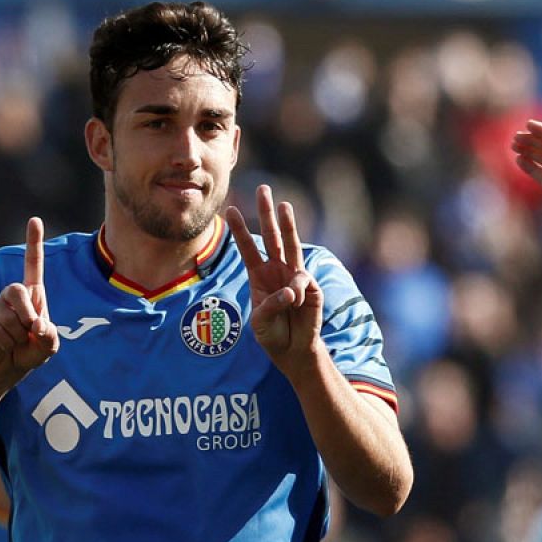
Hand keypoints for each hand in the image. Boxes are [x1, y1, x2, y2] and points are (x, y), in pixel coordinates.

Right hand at [0, 217, 58, 383]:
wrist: (10, 367)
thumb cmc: (32, 350)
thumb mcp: (49, 345)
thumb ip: (50, 335)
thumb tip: (35, 324)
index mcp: (32, 294)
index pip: (33, 264)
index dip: (33, 242)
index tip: (35, 220)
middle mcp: (11, 295)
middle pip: (17, 289)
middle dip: (26, 313)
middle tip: (30, 330)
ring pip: (8, 316)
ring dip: (17, 335)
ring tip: (17, 341)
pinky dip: (6, 343)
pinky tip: (5, 346)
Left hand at [226, 185, 322, 373]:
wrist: (293, 352)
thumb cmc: (273, 335)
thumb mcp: (260, 322)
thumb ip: (271, 305)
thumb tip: (293, 288)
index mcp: (259, 276)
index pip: (248, 248)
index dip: (239, 230)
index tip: (229, 210)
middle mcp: (277, 270)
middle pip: (272, 236)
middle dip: (266, 213)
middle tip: (264, 189)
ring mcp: (296, 276)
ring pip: (291, 245)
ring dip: (288, 224)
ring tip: (284, 205)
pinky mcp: (312, 288)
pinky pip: (302, 282)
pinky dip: (295, 292)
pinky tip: (295, 303)